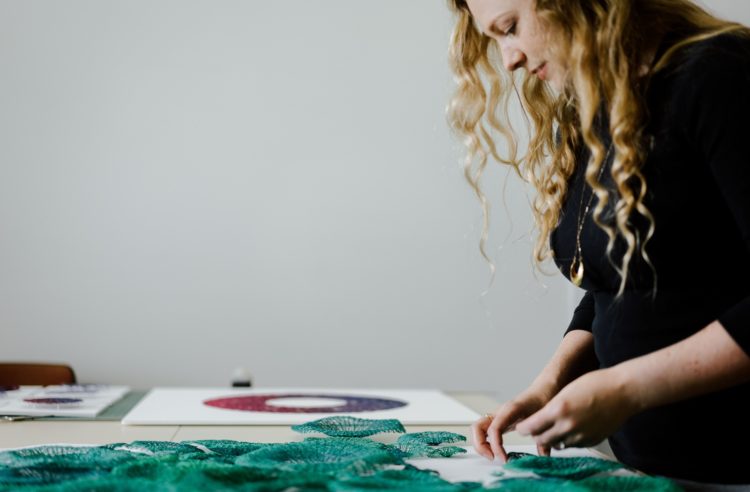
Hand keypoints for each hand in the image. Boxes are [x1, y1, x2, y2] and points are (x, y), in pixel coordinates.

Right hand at [473, 387, 553, 461]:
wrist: (541, 391)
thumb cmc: (542, 401)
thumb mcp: (544, 419)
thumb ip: (544, 437)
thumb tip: (543, 455)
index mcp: (509, 410)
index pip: (494, 428)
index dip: (495, 445)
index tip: (504, 458)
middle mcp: (499, 413)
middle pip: (477, 427)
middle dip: (480, 446)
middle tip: (493, 458)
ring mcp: (497, 417)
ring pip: (478, 430)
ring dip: (480, 445)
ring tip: (493, 456)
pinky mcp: (498, 421)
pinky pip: (484, 431)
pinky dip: (485, 442)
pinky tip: (495, 451)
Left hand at [514, 368, 637, 449]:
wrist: (624, 391)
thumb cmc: (597, 384)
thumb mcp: (566, 391)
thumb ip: (552, 407)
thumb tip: (540, 419)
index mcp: (558, 409)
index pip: (531, 427)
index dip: (524, 428)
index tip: (522, 426)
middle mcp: (568, 425)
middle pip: (541, 439)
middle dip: (536, 434)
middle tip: (535, 428)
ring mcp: (580, 435)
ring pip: (556, 444)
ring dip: (552, 438)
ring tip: (554, 427)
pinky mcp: (591, 441)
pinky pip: (573, 445)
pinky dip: (568, 440)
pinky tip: (571, 429)